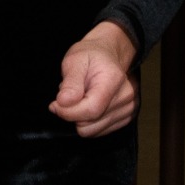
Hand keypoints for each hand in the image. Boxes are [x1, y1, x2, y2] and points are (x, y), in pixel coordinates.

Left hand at [49, 21, 138, 137]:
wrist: (108, 54)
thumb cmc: (90, 56)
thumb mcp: (74, 61)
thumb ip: (70, 83)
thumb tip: (63, 102)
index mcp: (113, 80)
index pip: (91, 109)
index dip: (68, 112)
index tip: (55, 104)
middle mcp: (125, 97)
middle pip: (91, 123)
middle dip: (73, 113)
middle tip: (70, 95)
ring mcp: (128, 108)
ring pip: (93, 131)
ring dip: (81, 117)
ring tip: (81, 98)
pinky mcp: (126, 117)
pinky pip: (100, 131)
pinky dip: (90, 121)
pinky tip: (89, 104)